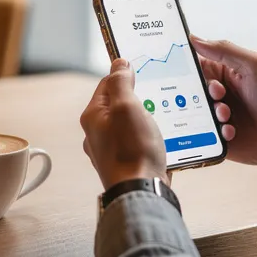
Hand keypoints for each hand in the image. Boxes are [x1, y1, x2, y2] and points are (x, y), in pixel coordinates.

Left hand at [81, 59, 169, 189]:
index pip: (107, 84)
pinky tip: (163, 138)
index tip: (143, 71)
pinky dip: (150, 137)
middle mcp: (98, 134)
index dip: (125, 74)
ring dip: (147, 119)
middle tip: (156, 96)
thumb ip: (121, 82)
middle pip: (119, 104)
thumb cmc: (132, 151)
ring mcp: (111, 150)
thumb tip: (119, 64)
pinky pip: (138, 142)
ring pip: (130, 124)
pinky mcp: (126, 163)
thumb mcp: (126, 107)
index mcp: (93, 117)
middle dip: (139, 98)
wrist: (142, 193)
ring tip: (162, 118)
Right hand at [193, 37, 256, 168]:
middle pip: (192, 91)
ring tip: (227, 115)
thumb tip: (194, 38)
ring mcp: (218, 117)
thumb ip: (225, 50)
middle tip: (218, 94)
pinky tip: (231, 131)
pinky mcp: (219, 138)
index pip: (197, 65)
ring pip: (196, 113)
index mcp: (225, 73)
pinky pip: (204, 135)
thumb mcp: (255, 65)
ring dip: (210, 112)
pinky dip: (215, 131)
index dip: (188, 66)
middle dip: (200, 92)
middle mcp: (219, 95)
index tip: (182, 68)